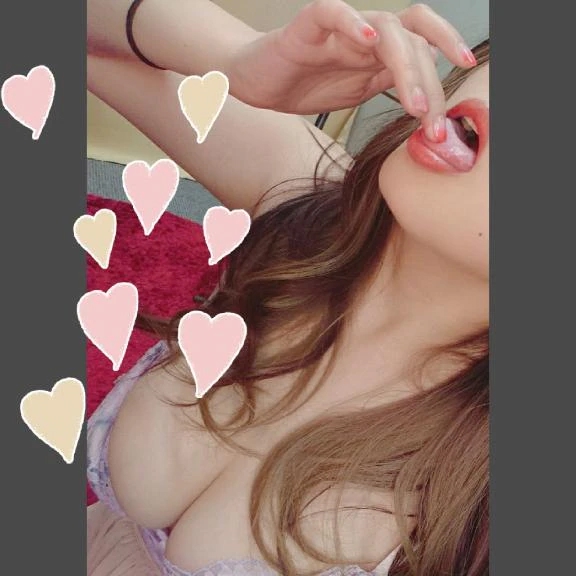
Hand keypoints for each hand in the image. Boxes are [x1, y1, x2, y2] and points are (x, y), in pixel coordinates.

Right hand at [228, 0, 476, 141]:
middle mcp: (367, 33)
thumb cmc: (305, 85)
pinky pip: (333, 13)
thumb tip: (427, 98)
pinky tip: (367, 41)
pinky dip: (352, 23)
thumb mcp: (357, 92)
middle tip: (432, 124)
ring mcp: (341, 26)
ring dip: (406, 66)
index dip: (446, 70)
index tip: (456, 107)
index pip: (423, 48)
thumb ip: (388, 85)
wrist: (260, 82)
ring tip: (413, 104)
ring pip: (386, 28)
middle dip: (429, 84)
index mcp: (380, 50)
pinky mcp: (309, 25)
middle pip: (413, 41)